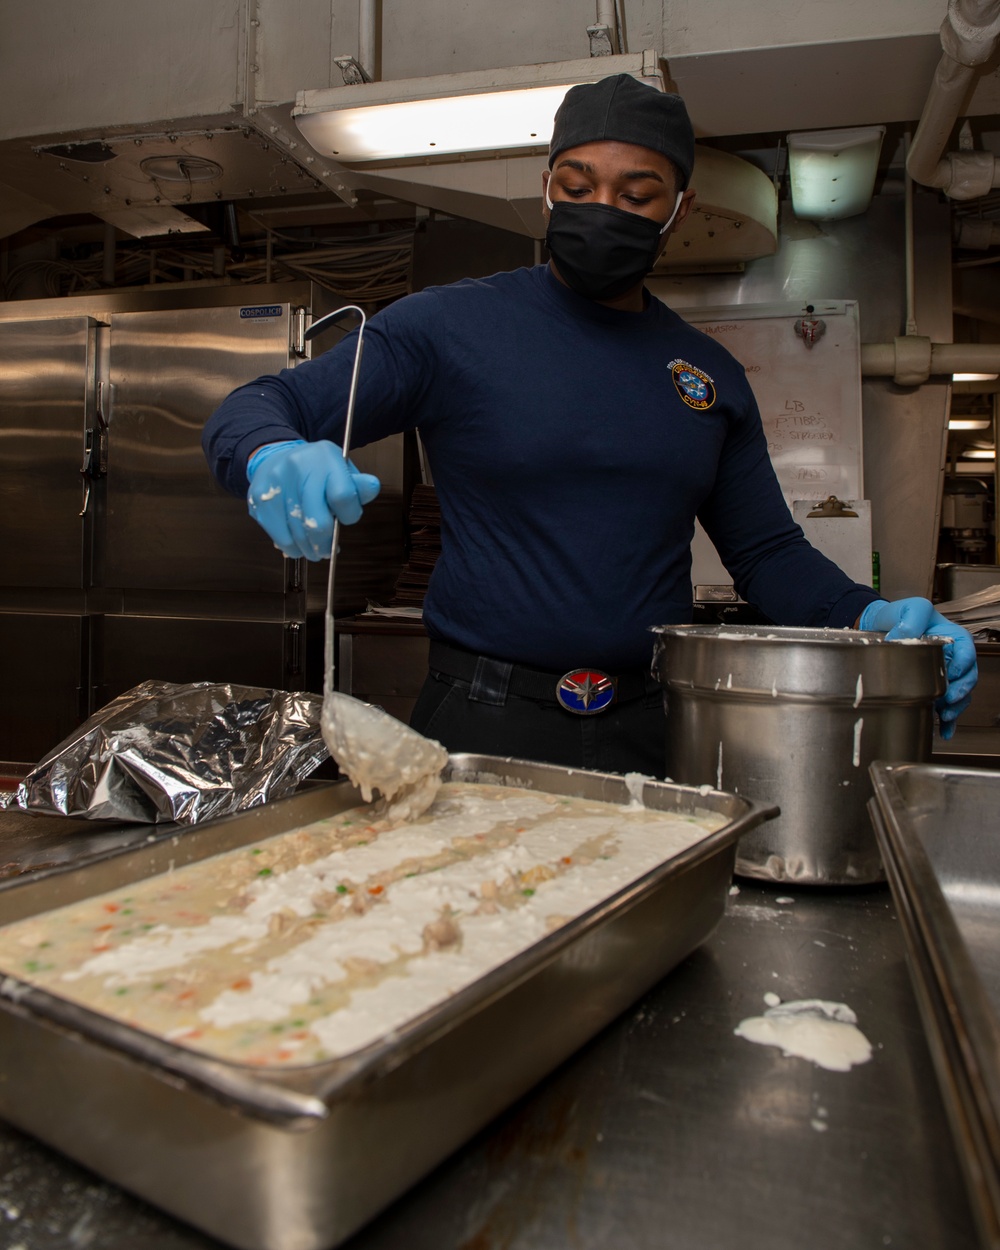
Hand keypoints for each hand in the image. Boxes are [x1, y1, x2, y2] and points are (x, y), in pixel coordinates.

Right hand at [246, 440, 379, 560]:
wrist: (274, 458)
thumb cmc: (315, 470)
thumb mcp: (340, 470)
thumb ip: (357, 486)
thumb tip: (372, 487)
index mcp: (324, 457)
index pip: (343, 496)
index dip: (349, 516)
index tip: (346, 519)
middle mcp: (298, 467)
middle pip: (318, 522)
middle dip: (326, 543)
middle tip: (328, 549)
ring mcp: (276, 484)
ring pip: (298, 534)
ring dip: (310, 549)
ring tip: (315, 550)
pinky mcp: (259, 500)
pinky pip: (280, 537)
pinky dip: (292, 548)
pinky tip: (298, 545)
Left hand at [858, 597, 977, 738]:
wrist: (880, 628)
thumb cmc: (899, 615)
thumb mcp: (908, 609)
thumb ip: (911, 620)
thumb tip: (904, 638)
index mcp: (954, 637)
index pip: (967, 652)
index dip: (963, 665)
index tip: (953, 674)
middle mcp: (953, 657)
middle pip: (967, 677)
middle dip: (961, 692)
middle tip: (948, 701)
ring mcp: (944, 674)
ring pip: (959, 694)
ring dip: (955, 708)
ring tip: (943, 717)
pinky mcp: (932, 687)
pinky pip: (946, 706)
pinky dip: (947, 721)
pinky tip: (944, 731)